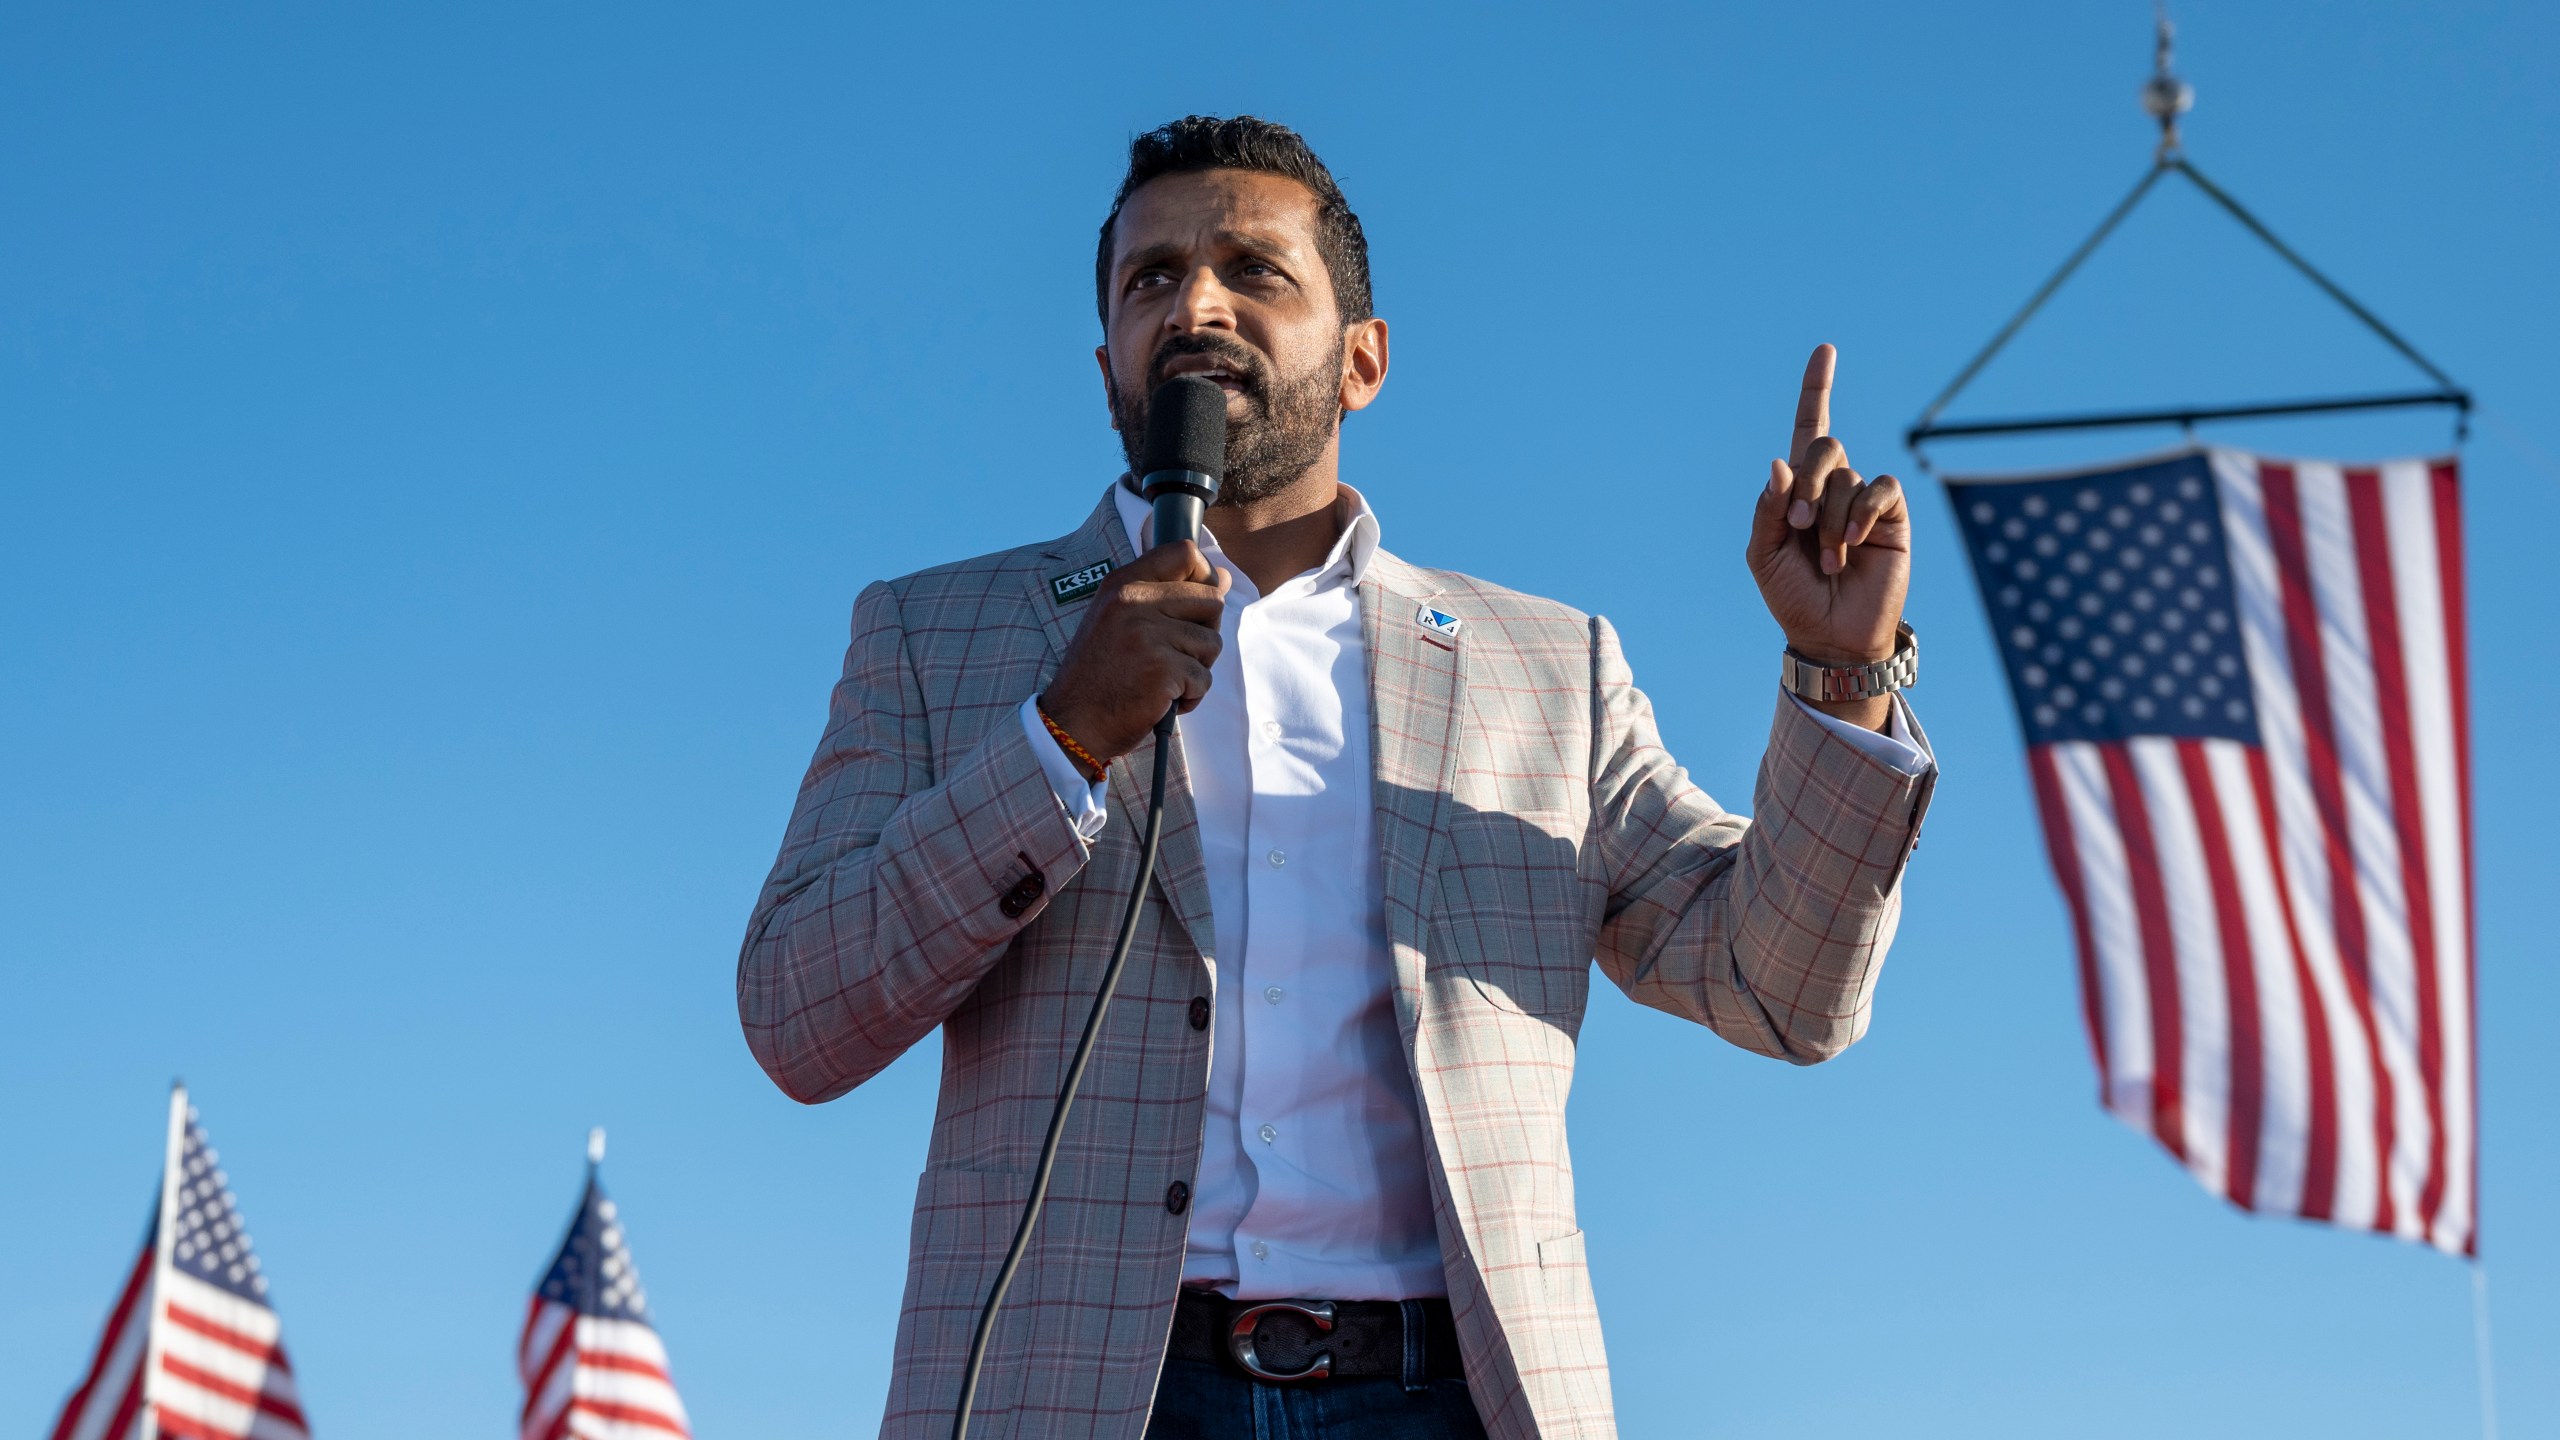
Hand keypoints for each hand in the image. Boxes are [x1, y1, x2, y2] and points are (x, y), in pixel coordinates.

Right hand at [1041, 541, 1230, 765]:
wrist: (1074, 722)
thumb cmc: (1102, 674)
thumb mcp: (1124, 622)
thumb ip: (1170, 595)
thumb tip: (1223, 577)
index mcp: (1122, 584)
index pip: (1183, 552)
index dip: (1203, 577)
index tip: (1194, 606)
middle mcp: (1133, 602)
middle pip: (1211, 599)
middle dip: (1205, 632)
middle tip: (1177, 654)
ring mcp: (1148, 635)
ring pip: (1212, 642)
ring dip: (1197, 669)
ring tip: (1164, 680)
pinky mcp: (1162, 668)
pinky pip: (1204, 678)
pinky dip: (1191, 696)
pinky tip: (1163, 700)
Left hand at [1744, 345, 1910, 726]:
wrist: (1830, 636)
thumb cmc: (1792, 596)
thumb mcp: (1762, 555)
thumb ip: (1768, 508)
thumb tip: (1779, 463)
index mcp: (1798, 489)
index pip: (1808, 429)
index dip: (1816, 389)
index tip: (1825, 350)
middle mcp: (1833, 486)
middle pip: (1824, 445)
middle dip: (1806, 481)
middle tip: (1798, 525)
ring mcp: (1864, 500)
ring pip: (1846, 476)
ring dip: (1829, 519)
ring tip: (1827, 560)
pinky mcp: (1891, 516)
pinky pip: (1878, 489)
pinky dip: (1860, 513)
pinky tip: (1852, 544)